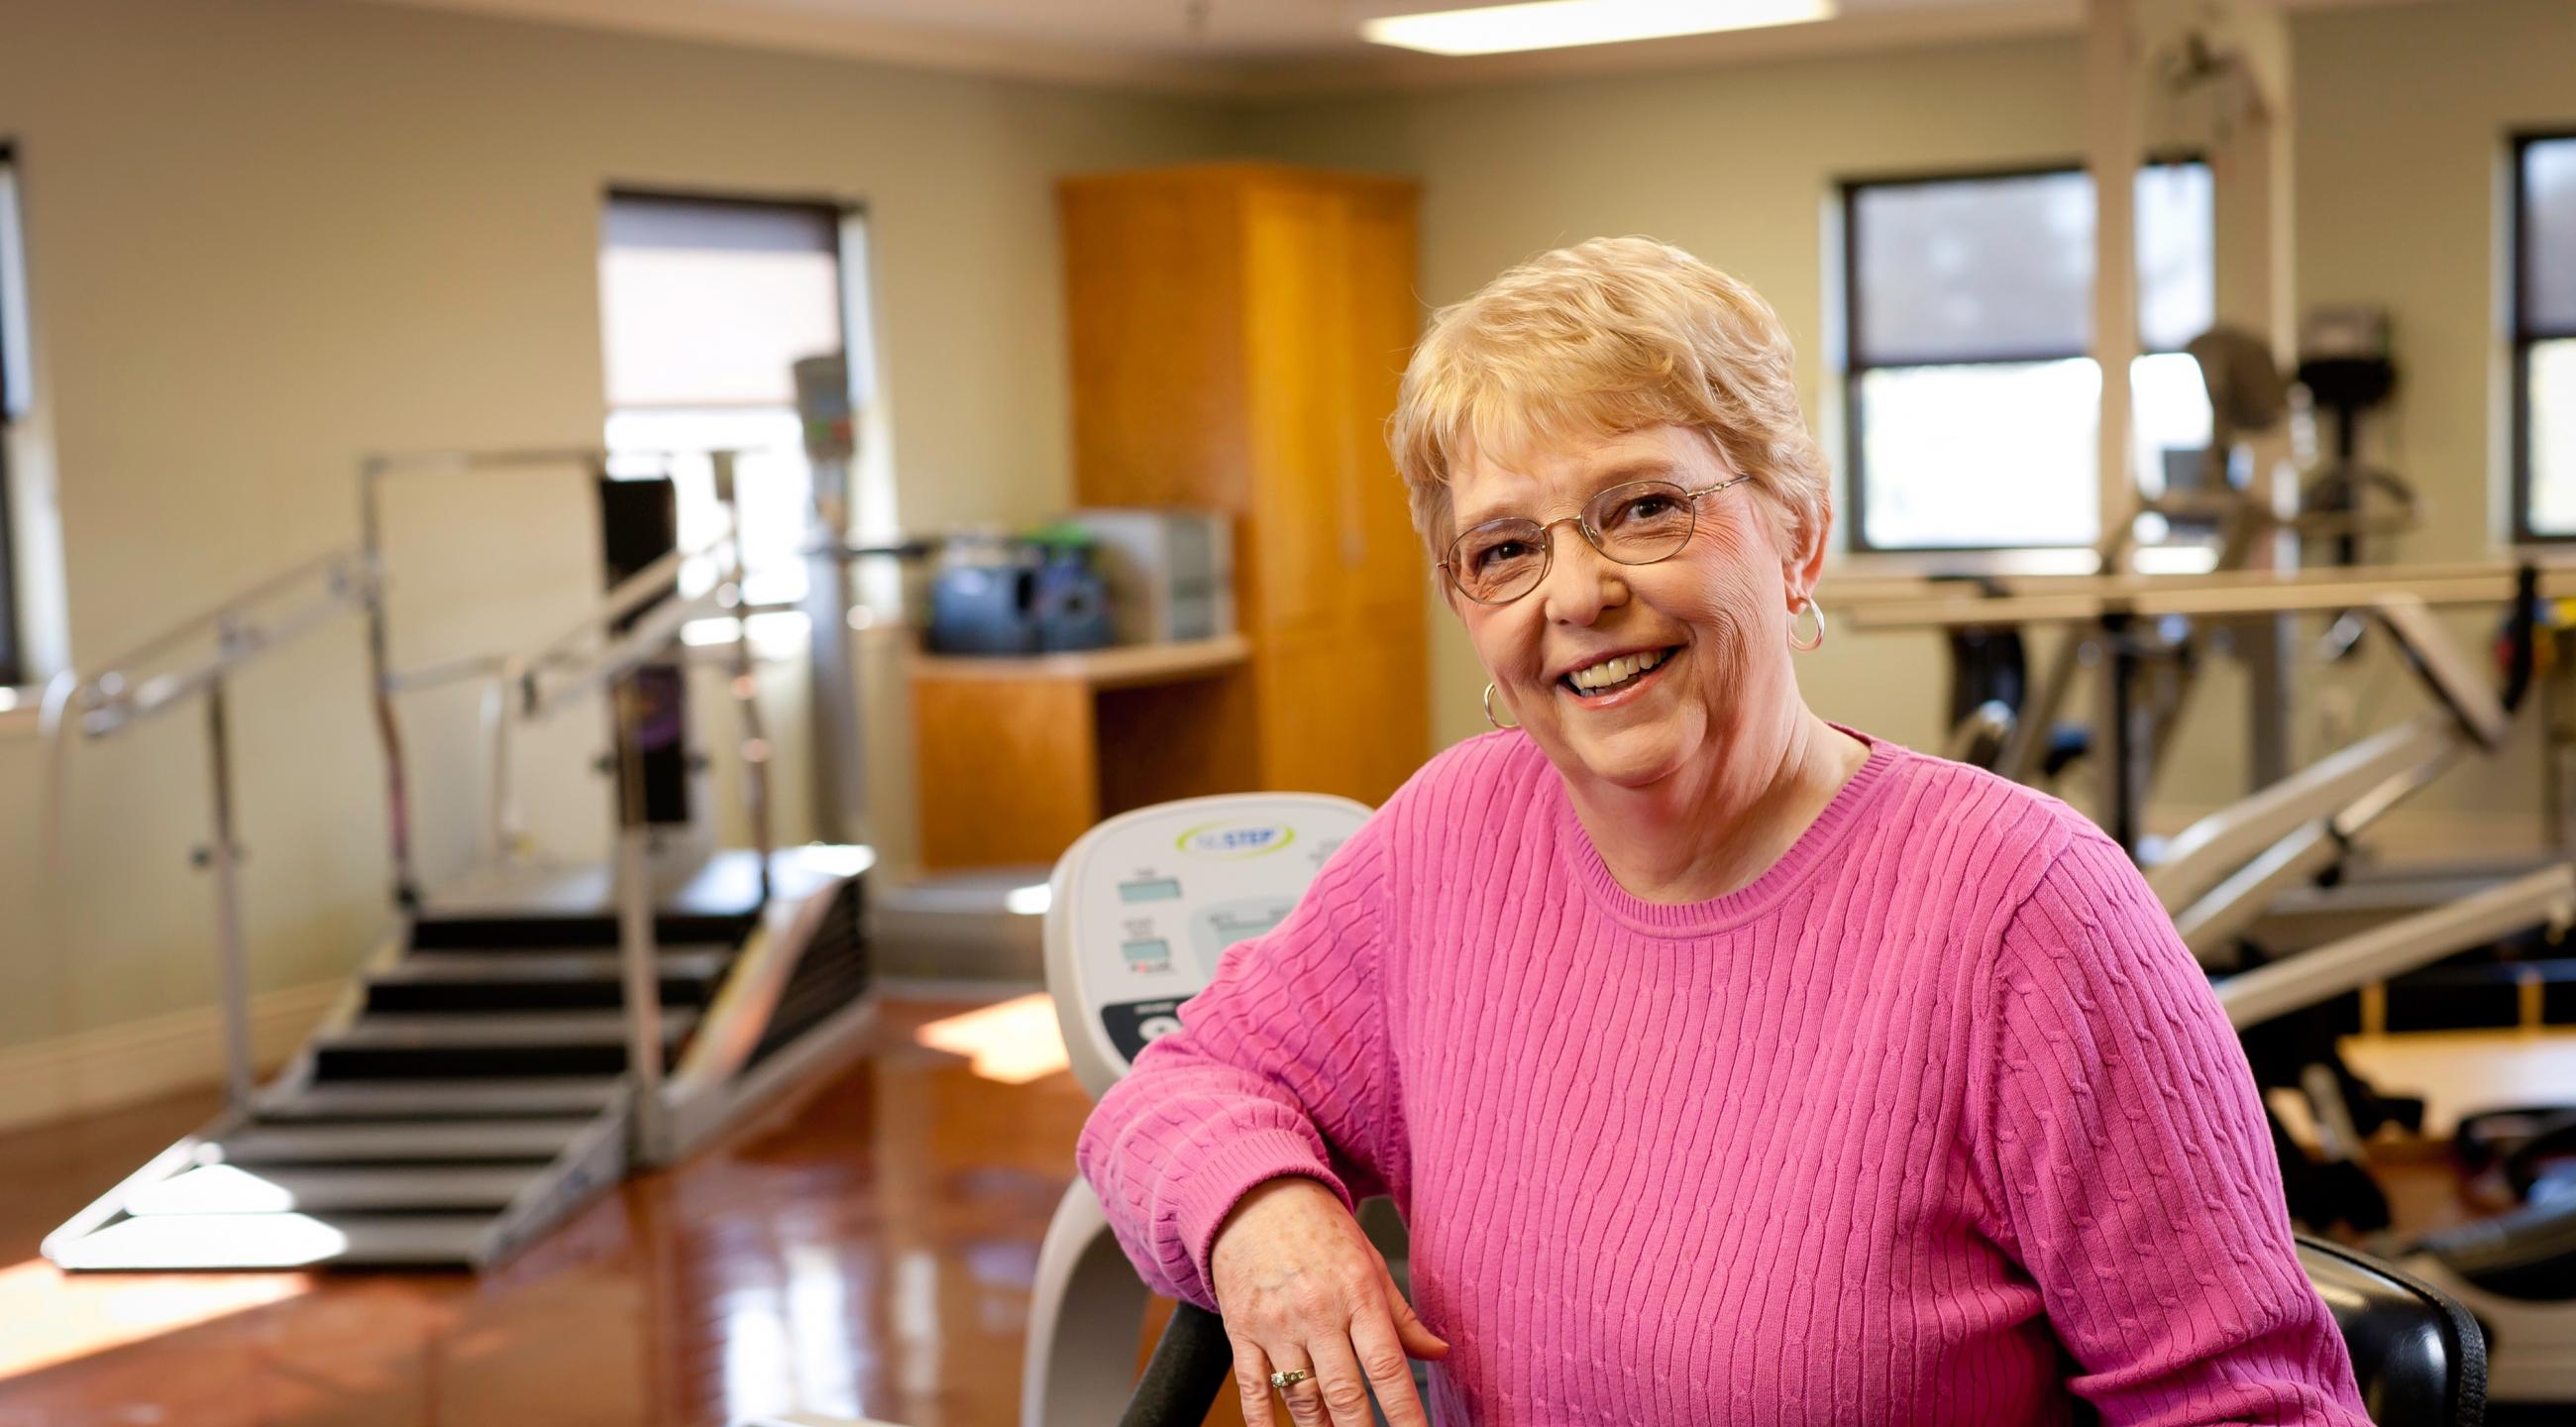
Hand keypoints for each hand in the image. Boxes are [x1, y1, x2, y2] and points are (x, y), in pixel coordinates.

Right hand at [1208, 1177, 1448, 1426]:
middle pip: (1344, 1392)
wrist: (1254, 1195)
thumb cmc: (1319, 1229)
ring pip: (1301, 1398)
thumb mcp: (1369, 1262)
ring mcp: (1275, 1324)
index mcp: (1357, 1293)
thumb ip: (1402, 1316)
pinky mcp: (1241, 1331)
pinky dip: (1263, 1424)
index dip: (1405, 1413)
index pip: (1387, 1366)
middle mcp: (1316, 1311)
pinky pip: (1252, 1389)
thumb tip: (1440, 1352)